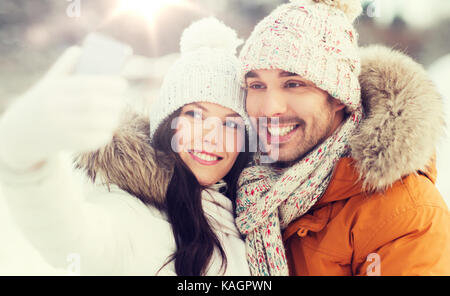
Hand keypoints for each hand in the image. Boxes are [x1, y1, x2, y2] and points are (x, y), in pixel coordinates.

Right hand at [0, 47, 127, 170]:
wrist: (21, 133)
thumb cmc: (42, 103)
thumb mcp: (49, 83)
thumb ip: (65, 65)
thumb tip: (83, 49)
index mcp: (54, 89)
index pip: (86, 85)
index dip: (108, 84)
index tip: (123, 84)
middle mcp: (55, 108)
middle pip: (92, 104)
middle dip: (113, 102)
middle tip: (122, 101)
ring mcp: (60, 127)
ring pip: (94, 123)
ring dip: (112, 119)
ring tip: (117, 115)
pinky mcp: (65, 143)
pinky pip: (91, 140)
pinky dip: (104, 135)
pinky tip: (107, 130)